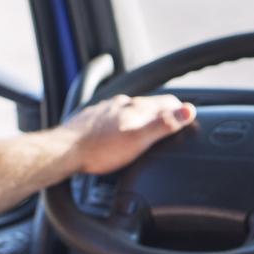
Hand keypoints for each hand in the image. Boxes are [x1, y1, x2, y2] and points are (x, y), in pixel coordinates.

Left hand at [56, 93, 196, 176]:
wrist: (64, 151)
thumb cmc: (100, 149)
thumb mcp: (139, 140)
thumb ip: (164, 125)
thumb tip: (188, 110)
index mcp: (136, 108)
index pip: (167, 102)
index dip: (181, 109)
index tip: (188, 117)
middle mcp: (121, 104)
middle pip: (148, 105)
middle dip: (161, 113)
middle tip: (171, 122)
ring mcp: (105, 110)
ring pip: (129, 109)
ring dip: (140, 116)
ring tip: (146, 127)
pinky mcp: (92, 118)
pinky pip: (112, 117)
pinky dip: (121, 122)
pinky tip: (117, 132)